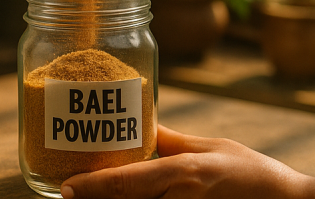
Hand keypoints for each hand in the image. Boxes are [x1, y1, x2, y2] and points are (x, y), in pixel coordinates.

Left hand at [61, 125, 314, 198]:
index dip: (94, 187)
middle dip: (95, 197)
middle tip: (68, 191)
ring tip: (85, 195)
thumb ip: (169, 141)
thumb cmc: (249, 171)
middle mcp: (181, 198)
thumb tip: (138, 124)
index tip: (66, 189)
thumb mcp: (207, 148)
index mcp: (182, 173)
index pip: (128, 183)